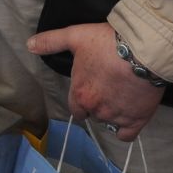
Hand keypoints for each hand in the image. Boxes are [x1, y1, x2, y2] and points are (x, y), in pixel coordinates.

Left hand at [27, 21, 164, 141]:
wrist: (143, 50)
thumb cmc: (107, 43)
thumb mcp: (75, 37)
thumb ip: (52, 41)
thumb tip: (29, 45)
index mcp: (80, 94)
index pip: (75, 109)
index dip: (82, 101)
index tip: (91, 91)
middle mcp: (95, 109)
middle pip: (93, 115)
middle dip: (98, 106)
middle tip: (109, 90)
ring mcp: (116, 117)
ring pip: (109, 124)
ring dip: (113, 113)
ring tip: (122, 97)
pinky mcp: (136, 120)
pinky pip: (126, 135)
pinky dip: (126, 129)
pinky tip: (129, 116)